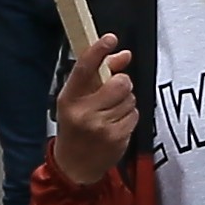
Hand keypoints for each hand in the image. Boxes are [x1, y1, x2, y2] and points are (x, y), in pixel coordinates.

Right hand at [52, 35, 139, 188]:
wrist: (74, 166)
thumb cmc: (76, 127)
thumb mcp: (78, 100)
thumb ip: (98, 75)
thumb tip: (123, 54)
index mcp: (69, 98)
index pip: (84, 69)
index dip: (98, 51)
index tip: (110, 39)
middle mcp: (84, 112)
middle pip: (119, 82)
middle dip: (122, 83)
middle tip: (114, 92)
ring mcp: (101, 126)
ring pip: (130, 99)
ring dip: (126, 102)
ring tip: (111, 112)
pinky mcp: (116, 138)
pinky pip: (135, 115)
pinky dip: (129, 117)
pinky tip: (116, 124)